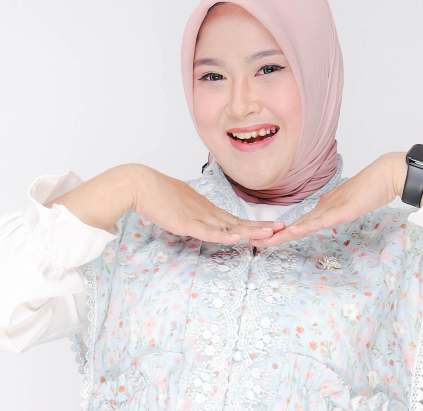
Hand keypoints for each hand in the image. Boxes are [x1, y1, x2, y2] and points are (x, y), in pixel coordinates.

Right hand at [131, 164, 284, 243]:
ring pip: (229, 226)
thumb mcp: (178, 204)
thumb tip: (193, 219)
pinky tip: (238, 239)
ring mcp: (197, 216)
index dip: (251, 223)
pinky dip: (224, 236)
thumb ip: (188, 212)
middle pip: (237, 221)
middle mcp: (206, 210)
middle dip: (260, 226)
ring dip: (250, 231)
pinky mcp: (186, 223)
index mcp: (204, 206)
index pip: (232, 218)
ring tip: (271, 234)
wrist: (140, 184)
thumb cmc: (155, 193)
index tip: (267, 227)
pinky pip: (208, 232)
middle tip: (281, 228)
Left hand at [250, 153, 398, 246]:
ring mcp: (331, 209)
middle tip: (254, 241)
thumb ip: (333, 210)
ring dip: (283, 234)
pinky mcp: (342, 210)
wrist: (385, 175)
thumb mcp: (347, 204)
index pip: (299, 224)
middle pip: (294, 226)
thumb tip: (321, 215)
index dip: (281, 233)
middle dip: (274, 235)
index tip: (267, 239)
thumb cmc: (370, 189)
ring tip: (265, 240)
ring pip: (302, 224)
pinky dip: (306, 227)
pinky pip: (321, 221)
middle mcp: (322, 208)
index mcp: (323, 209)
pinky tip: (293, 232)